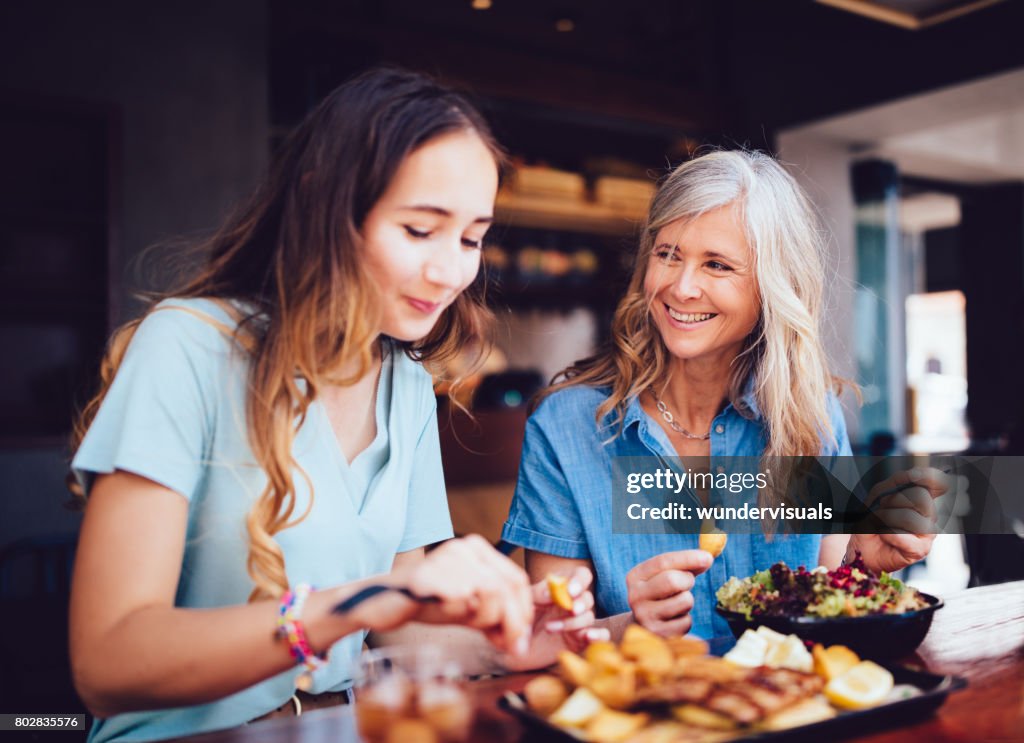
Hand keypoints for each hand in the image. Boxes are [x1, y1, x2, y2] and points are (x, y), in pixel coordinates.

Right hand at [355, 535, 533, 654]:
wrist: (384, 601)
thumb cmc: (428, 603)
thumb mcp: (469, 608)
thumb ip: (495, 618)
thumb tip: (520, 643)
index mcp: (477, 548)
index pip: (516, 580)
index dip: (522, 612)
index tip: (518, 637)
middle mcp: (465, 547)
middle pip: (508, 588)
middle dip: (511, 623)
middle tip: (505, 645)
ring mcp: (448, 559)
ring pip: (491, 594)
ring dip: (485, 619)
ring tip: (467, 623)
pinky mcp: (432, 576)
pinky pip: (462, 602)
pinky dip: (461, 616)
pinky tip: (447, 613)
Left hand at [501, 566, 609, 671]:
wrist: (515, 646)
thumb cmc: (520, 618)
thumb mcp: (526, 601)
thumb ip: (537, 593)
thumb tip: (552, 592)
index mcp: (563, 587)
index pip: (581, 576)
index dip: (580, 581)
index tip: (570, 591)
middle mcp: (573, 603)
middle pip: (587, 597)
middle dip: (580, 603)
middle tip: (571, 610)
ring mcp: (578, 622)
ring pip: (589, 617)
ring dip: (572, 622)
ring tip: (549, 628)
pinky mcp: (580, 640)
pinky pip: (600, 635)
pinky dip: (599, 635)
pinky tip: (589, 636)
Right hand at [626, 550, 711, 636]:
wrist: (642, 627)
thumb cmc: (660, 595)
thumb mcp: (664, 576)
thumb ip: (684, 565)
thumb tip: (706, 558)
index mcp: (635, 577)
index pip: (663, 562)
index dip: (688, 558)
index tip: (708, 557)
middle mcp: (636, 596)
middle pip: (672, 580)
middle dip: (687, 580)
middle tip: (687, 583)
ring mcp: (645, 617)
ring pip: (684, 601)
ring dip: (688, 600)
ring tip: (677, 603)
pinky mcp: (658, 634)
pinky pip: (686, 622)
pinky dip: (686, 619)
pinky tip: (674, 620)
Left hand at [850, 467, 950, 572]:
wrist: (863, 547)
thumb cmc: (873, 521)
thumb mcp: (879, 495)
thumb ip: (896, 481)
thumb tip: (912, 474)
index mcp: (922, 499)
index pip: (938, 482)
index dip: (930, 476)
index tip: (912, 475)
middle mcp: (930, 515)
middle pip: (920, 496)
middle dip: (893, 500)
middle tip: (881, 509)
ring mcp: (928, 533)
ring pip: (909, 516)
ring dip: (885, 518)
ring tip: (879, 524)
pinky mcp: (921, 550)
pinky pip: (901, 536)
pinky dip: (885, 533)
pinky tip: (883, 536)